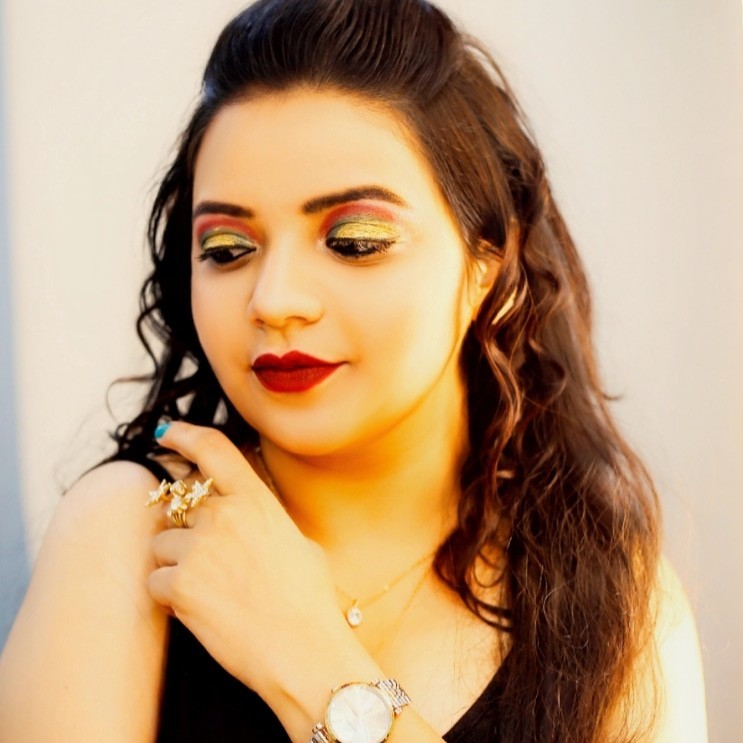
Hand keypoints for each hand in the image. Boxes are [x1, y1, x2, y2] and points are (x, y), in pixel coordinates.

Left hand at [146, 422, 345, 699]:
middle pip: (179, 504)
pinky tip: (200, 611)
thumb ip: (264, 520)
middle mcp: (224, 514)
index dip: (184, 434)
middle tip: (203, 558)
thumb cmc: (309, 602)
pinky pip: (155, 581)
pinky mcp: (179, 583)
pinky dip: (170, 597)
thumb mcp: (298, 543)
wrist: (303, 651)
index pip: (213, 449)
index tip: (167, 432)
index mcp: (256, 500)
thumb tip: (245, 517)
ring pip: (162, 545)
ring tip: (210, 593)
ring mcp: (199, 547)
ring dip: (176, 565)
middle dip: (184, 528)